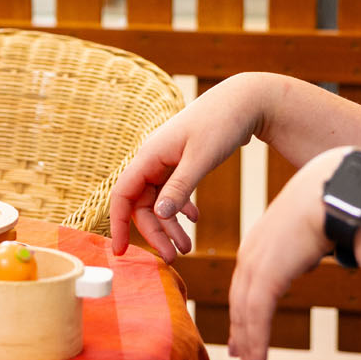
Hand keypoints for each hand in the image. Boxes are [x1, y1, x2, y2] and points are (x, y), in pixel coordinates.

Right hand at [109, 73, 269, 260]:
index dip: (118, 222)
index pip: (122, 194)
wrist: (243, 101)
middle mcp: (153, 159)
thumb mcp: (201, 158)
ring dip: (170, 225)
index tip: (122, 251)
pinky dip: (181, 208)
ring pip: (158, 200)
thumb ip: (179, 188)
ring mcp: (167, 160)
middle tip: (173, 258)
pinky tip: (194, 220)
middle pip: (142, 203)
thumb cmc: (221, 123)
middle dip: (155, 232)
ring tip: (188, 249)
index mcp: (150, 155)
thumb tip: (159, 216)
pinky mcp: (181, 161)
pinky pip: (172, 191)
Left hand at [226, 148, 343, 359]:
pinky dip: (256, 345)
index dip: (242, 310)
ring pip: (246, 316)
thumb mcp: (307, 227)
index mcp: (259, 243)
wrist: (330, 189)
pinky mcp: (266, 275)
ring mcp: (256, 264)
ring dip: (250, 349)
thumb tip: (311, 255)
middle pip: (240, 302)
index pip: (245, 284)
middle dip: (241, 333)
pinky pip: (256, 318)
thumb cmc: (326, 201)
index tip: (242, 332)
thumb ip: (302, 245)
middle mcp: (251, 254)